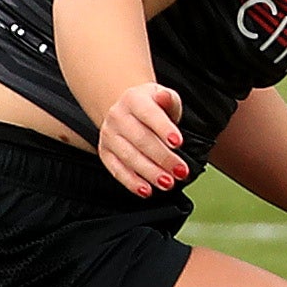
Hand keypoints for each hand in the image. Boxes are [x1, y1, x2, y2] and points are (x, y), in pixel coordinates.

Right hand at [95, 82, 188, 196]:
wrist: (128, 110)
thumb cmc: (152, 106)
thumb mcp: (165, 97)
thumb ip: (169, 100)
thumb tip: (164, 97)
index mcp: (134, 99)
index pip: (149, 114)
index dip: (164, 129)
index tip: (178, 143)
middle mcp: (117, 117)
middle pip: (141, 139)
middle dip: (163, 158)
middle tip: (181, 171)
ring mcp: (109, 136)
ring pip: (129, 157)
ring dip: (150, 173)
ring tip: (168, 183)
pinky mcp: (105, 153)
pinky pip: (116, 170)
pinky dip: (132, 182)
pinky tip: (146, 190)